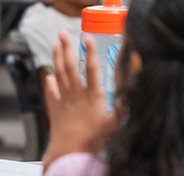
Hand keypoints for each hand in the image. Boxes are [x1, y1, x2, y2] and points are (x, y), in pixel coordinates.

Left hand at [43, 30, 117, 160]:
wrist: (69, 151)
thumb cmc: (92, 139)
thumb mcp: (113, 125)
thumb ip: (124, 110)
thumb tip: (135, 96)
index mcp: (92, 96)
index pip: (92, 69)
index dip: (90, 52)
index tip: (87, 37)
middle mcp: (76, 94)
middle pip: (70, 66)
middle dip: (66, 47)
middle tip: (62, 32)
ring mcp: (64, 100)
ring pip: (58, 74)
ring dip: (56, 58)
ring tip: (55, 44)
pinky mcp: (55, 109)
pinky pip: (51, 92)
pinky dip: (49, 83)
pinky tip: (48, 76)